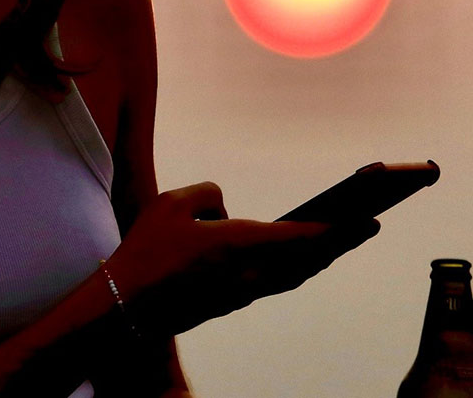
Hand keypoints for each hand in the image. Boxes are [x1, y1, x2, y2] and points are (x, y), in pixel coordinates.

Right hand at [106, 181, 379, 335]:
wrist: (129, 304)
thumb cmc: (148, 250)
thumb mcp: (172, 202)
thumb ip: (207, 193)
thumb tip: (227, 209)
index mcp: (238, 244)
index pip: (299, 236)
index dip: (332, 227)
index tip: (360, 218)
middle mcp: (250, 272)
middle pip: (309, 260)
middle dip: (341, 243)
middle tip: (367, 226)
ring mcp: (243, 292)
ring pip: (295, 275)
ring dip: (322, 258)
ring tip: (340, 243)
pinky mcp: (232, 302)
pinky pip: (277, 282)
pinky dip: (298, 269)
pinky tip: (298, 261)